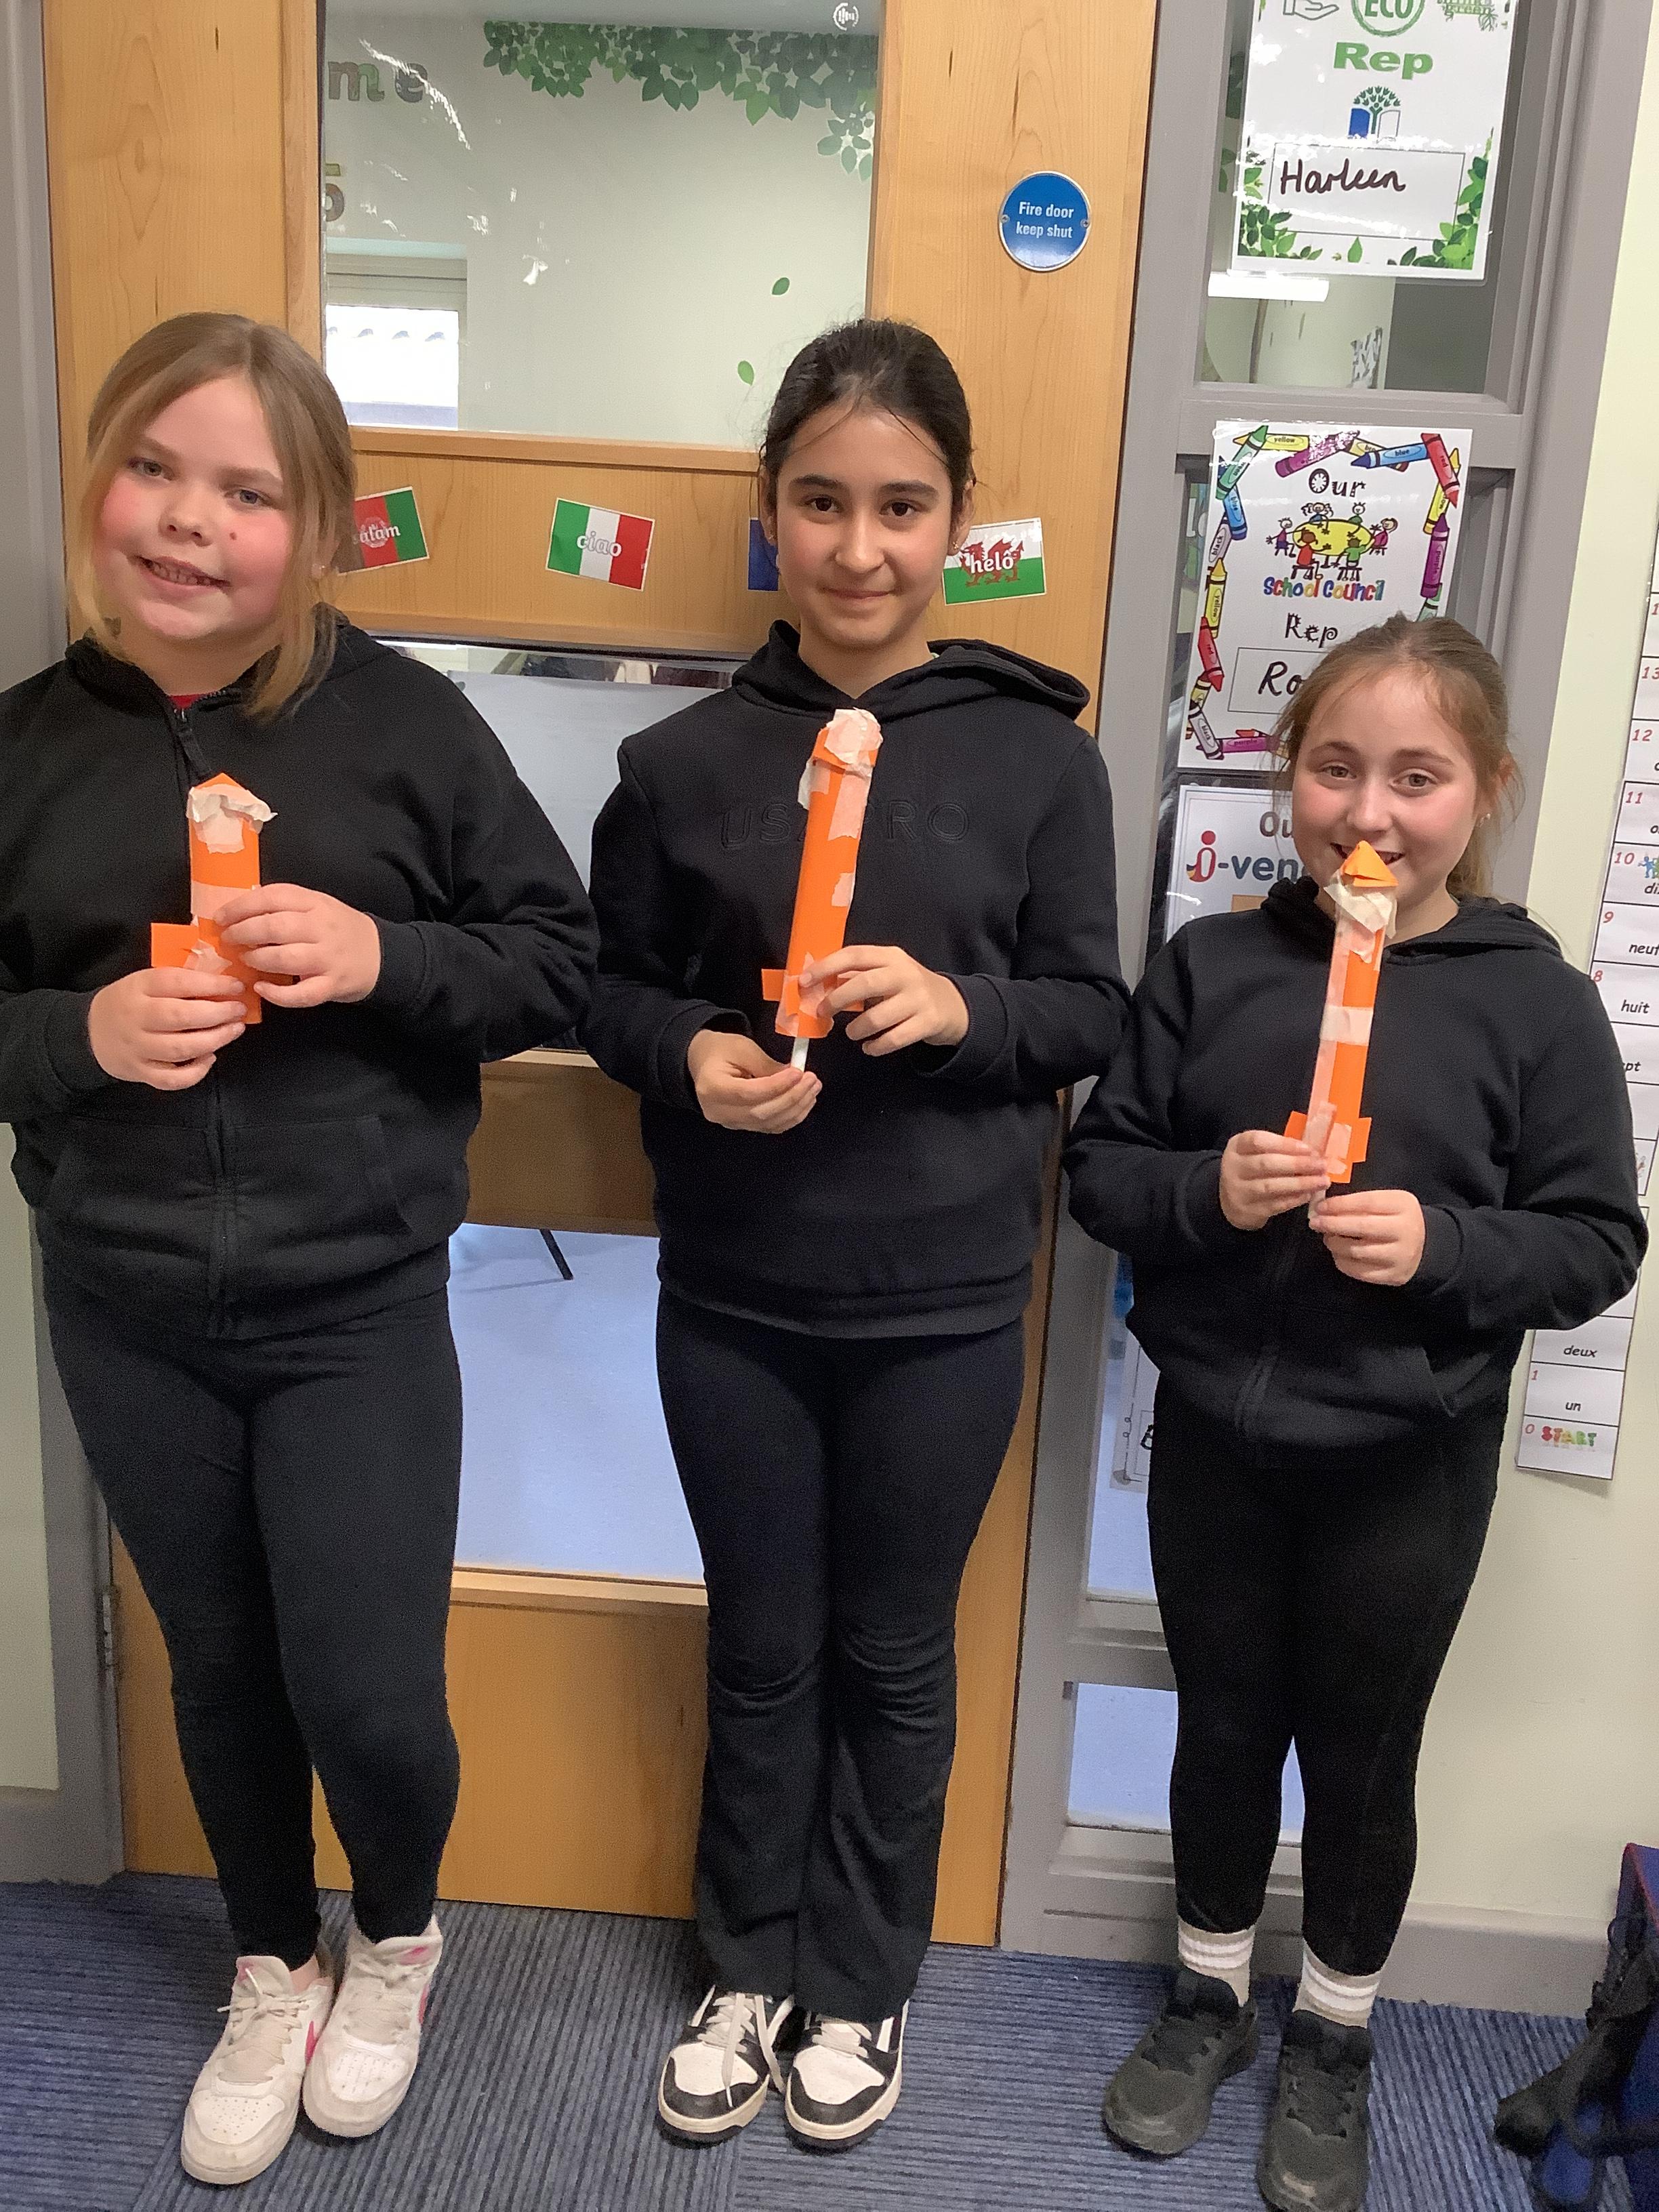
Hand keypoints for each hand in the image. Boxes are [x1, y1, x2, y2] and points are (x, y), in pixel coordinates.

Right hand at [87, 968, 248, 1089]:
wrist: (90, 1031)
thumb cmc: (131, 1001)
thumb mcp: (146, 981)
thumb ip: (179, 978)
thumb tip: (225, 974)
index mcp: (139, 987)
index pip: (177, 982)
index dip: (211, 984)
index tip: (236, 986)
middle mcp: (136, 1017)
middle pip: (180, 1016)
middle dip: (217, 1013)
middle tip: (238, 1010)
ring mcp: (137, 1047)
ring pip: (180, 1048)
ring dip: (214, 1040)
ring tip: (234, 1029)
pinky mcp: (140, 1072)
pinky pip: (171, 1079)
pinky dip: (195, 1072)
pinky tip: (210, 1057)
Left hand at [216, 885, 380, 1008]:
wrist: (380, 955)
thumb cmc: (339, 930)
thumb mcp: (317, 906)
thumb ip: (285, 905)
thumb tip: (239, 910)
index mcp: (316, 903)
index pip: (273, 897)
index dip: (241, 906)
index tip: (221, 917)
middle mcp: (323, 928)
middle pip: (275, 927)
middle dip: (243, 933)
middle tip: (228, 940)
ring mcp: (328, 958)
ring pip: (285, 958)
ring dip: (257, 959)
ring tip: (245, 959)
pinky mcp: (332, 985)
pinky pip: (301, 994)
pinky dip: (277, 995)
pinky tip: (261, 988)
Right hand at [687, 1027, 819, 1132]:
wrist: (704, 1062)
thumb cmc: (721, 1050)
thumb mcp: (742, 1048)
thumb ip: (767, 1065)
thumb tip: (795, 1077)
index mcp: (712, 1088)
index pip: (749, 1093)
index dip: (777, 1086)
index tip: (799, 1073)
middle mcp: (718, 1111)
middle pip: (760, 1113)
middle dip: (791, 1098)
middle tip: (812, 1080)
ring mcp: (730, 1123)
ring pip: (768, 1123)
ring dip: (796, 1108)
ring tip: (813, 1089)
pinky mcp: (742, 1126)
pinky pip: (770, 1127)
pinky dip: (791, 1117)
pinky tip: (805, 1101)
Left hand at [805, 945, 968, 1056]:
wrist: (951, 1005)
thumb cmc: (906, 988)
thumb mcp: (886, 973)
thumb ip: (857, 975)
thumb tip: (815, 985)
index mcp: (890, 956)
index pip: (854, 955)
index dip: (826, 967)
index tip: (804, 981)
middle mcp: (905, 974)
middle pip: (864, 984)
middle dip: (837, 1000)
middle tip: (822, 1012)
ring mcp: (918, 999)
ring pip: (877, 1017)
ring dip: (857, 1029)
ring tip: (852, 1033)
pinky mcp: (927, 1023)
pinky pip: (894, 1039)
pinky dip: (876, 1046)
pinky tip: (870, 1047)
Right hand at [1219, 1129, 1329, 1230]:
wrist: (1230, 1201)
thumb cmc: (1251, 1170)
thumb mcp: (1256, 1153)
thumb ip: (1279, 1149)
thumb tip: (1313, 1152)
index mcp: (1237, 1146)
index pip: (1258, 1141)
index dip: (1285, 1144)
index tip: (1309, 1149)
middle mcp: (1234, 1167)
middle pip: (1266, 1164)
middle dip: (1298, 1164)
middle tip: (1321, 1165)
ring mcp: (1239, 1191)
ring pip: (1271, 1186)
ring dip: (1300, 1183)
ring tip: (1322, 1181)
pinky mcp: (1248, 1210)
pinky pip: (1274, 1205)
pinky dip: (1294, 1199)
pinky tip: (1308, 1195)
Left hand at [1310, 1188, 1425, 1285]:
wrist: (1423, 1246)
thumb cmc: (1395, 1219)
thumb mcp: (1387, 1203)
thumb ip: (1361, 1202)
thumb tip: (1325, 1206)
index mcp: (1403, 1205)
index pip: (1366, 1203)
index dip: (1340, 1205)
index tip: (1320, 1207)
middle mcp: (1406, 1230)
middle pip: (1362, 1227)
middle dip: (1332, 1224)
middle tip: (1315, 1223)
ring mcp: (1401, 1255)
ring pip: (1357, 1251)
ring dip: (1335, 1244)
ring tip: (1327, 1238)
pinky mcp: (1394, 1275)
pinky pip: (1360, 1271)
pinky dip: (1342, 1262)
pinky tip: (1337, 1253)